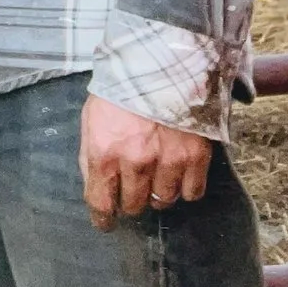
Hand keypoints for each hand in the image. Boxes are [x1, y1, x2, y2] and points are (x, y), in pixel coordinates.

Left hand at [80, 94, 213, 230]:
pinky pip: (192, 192)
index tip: (105, 223)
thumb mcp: (92, 119)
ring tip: (156, 176)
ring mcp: (168, 161)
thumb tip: (95, 187)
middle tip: (132, 188)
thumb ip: (91, 155)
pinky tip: (179, 174)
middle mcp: (136, 163)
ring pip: (163, 201)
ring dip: (157, 193)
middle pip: (133, 205)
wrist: (160, 63)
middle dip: (130, 201)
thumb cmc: (121, 89)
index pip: (101, 202)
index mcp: (104, 152)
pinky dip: (185, 188)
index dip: (103, 218)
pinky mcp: (196, 157)